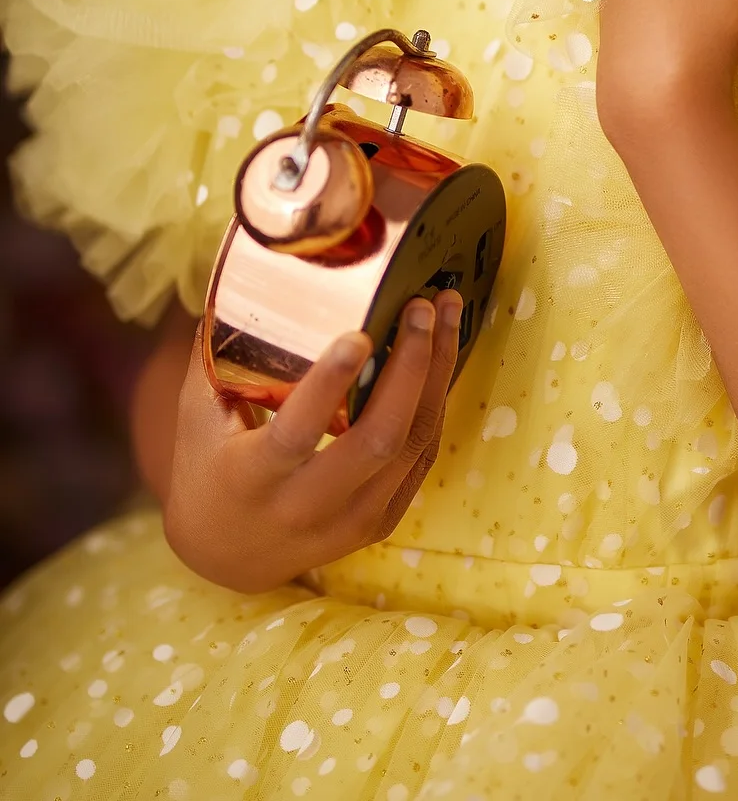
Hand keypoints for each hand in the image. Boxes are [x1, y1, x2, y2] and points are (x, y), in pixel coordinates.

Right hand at [163, 292, 462, 592]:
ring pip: (411, 445)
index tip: (359, 334)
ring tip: (448, 312)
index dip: (329, 385)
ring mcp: (350, 521)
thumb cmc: (207, 466)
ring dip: (438, 374)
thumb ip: (221, 351)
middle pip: (376, 440)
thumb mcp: (199, 415)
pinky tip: (444, 353)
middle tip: (422, 305)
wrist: (222, 556)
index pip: (295, 433)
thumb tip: (245, 270)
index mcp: (251, 478)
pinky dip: (436, 401)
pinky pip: (421, 456)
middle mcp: (304, 506)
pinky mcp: (380, 522)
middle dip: (409, 367)